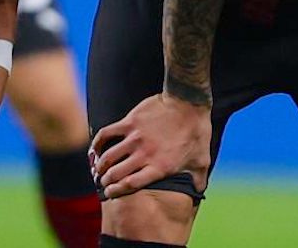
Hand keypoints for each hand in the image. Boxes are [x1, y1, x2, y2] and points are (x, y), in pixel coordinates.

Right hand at [89, 92, 211, 198]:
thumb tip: (199, 194)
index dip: (116, 191)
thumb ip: (198, 179)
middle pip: (116, 173)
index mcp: (159, 167)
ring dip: (100, 165)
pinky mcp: (130, 122)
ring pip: (109, 157)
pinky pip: (107, 134)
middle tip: (103, 181)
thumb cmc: (196, 132)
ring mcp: (135, 138)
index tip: (109, 193)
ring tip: (98, 169)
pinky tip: (96, 148)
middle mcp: (145, 155)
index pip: (130, 185)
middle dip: (106, 180)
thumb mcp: (201, 160)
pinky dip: (98, 143)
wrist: (188, 102)